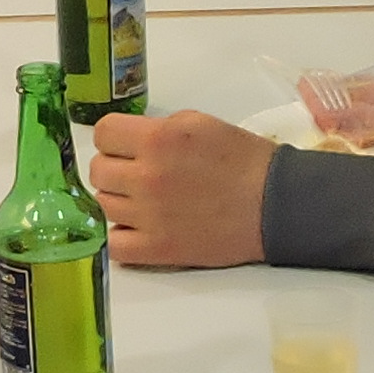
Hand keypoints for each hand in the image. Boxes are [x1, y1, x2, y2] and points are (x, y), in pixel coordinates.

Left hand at [86, 108, 273, 267]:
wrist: (275, 205)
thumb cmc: (245, 161)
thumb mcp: (200, 123)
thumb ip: (160, 128)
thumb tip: (134, 141)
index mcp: (159, 139)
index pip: (103, 133)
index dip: (114, 139)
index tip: (126, 147)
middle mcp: (147, 176)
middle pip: (98, 171)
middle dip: (115, 169)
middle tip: (137, 175)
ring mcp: (148, 216)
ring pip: (102, 205)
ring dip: (119, 202)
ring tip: (144, 202)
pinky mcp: (157, 249)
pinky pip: (113, 244)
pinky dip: (120, 237)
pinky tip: (137, 229)